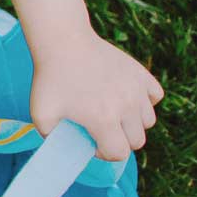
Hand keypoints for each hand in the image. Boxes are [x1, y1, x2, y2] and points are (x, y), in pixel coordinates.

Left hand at [30, 28, 162, 161]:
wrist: (64, 42)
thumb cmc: (50, 78)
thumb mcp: (41, 114)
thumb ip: (52, 137)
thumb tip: (64, 147)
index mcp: (103, 120)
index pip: (119, 153)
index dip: (104, 153)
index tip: (92, 143)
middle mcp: (126, 107)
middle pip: (136, 140)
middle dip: (120, 141)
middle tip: (101, 130)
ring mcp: (137, 90)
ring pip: (147, 121)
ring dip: (133, 123)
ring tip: (113, 113)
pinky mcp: (142, 75)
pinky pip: (155, 97)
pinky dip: (144, 101)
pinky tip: (126, 97)